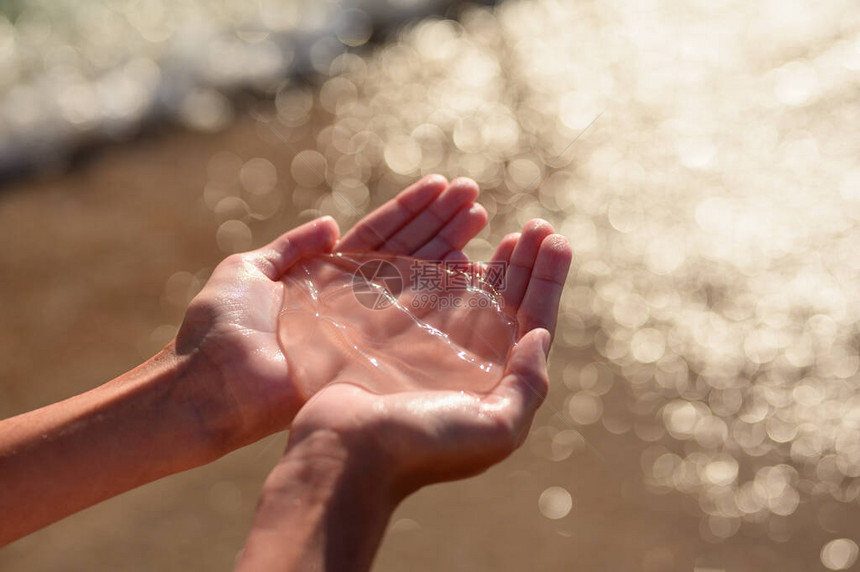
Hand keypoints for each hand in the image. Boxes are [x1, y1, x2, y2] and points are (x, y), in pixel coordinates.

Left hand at [173, 175, 487, 452]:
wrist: (207, 385)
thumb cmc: (219, 328)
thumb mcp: (248, 272)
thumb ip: (290, 248)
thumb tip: (331, 223)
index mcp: (327, 276)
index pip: (380, 235)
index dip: (412, 210)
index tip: (443, 186)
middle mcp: (355, 300)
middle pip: (407, 252)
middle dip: (441, 223)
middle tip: (475, 195)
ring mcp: (366, 328)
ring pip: (417, 279)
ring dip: (450, 247)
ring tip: (481, 217)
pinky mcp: (370, 356)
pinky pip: (412, 322)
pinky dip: (442, 296)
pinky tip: (470, 271)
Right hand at [236, 225, 569, 571]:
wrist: (344, 453)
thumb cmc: (421, 446)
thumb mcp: (495, 428)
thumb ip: (528, 385)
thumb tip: (541, 336)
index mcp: (498, 383)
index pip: (534, 322)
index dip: (548, 281)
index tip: (557, 240)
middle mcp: (470, 364)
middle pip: (508, 303)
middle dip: (526, 263)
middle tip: (537, 225)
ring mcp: (432, 348)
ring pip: (472, 293)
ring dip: (494, 261)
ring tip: (509, 230)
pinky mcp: (397, 336)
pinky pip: (428, 293)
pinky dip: (446, 267)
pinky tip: (459, 246)